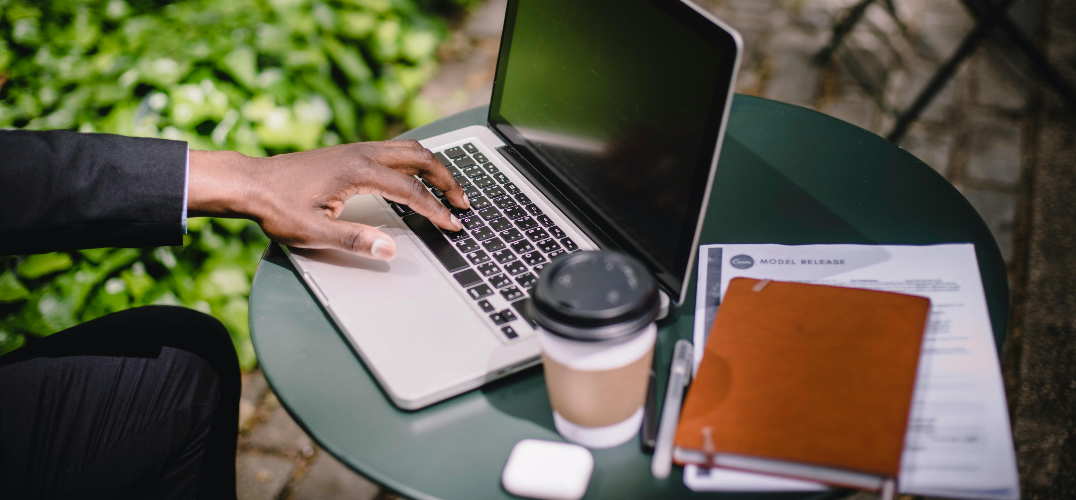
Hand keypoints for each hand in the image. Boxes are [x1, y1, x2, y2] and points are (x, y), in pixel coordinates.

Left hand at [188, 140, 469, 260]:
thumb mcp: (313, 231)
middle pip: (421, 159)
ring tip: (449, 190)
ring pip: (410, 149)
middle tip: (463, 204)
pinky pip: (396, 150)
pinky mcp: (351, 152)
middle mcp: (362, 153)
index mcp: (358, 171)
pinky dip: (418, 163)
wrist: (251, 182)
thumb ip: (355, 240)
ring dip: (435, 168)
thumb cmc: (277, 207)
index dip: (436, 210)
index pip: (412, 191)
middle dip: (447, 181)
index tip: (453, 225)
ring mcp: (358, 149)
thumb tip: (389, 251)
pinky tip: (418, 178)